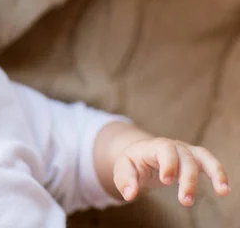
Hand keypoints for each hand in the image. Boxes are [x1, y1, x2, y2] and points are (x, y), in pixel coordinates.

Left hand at [113, 137, 230, 205]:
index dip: (168, 163)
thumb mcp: (123, 168)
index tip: (167, 181)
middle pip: (185, 158)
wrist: (141, 154)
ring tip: (222, 191)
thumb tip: (130, 195)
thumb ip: (124, 180)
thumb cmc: (133, 162)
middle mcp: (172, 146)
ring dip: (213, 173)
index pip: (164, 150)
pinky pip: (210, 163)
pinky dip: (219, 174)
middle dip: (188, 179)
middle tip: (185, 201)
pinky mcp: (194, 159)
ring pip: (202, 157)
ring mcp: (185, 151)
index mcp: (153, 146)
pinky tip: (223, 190)